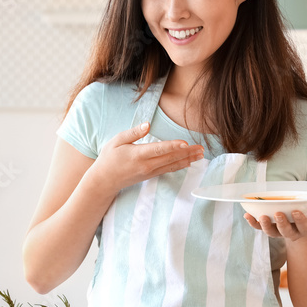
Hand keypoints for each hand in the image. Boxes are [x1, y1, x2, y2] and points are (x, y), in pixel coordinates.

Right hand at [87, 122, 203, 194]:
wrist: (104, 181)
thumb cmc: (109, 158)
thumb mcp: (116, 141)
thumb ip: (133, 133)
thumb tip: (147, 125)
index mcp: (137, 154)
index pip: (159, 149)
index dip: (173, 146)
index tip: (185, 143)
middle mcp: (146, 165)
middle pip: (170, 157)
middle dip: (187, 153)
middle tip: (202, 148)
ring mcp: (149, 171)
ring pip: (172, 164)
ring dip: (187, 159)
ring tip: (200, 155)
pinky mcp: (150, 175)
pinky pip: (168, 169)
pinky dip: (180, 165)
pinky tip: (188, 162)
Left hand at [244, 201, 306, 241]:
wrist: (305, 223)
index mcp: (306, 227)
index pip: (304, 226)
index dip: (300, 220)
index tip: (296, 212)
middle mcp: (292, 232)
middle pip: (286, 232)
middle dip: (282, 224)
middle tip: (278, 214)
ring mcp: (279, 231)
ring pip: (271, 232)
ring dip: (265, 226)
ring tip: (261, 217)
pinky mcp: (270, 228)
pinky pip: (260, 228)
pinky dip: (253, 223)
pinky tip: (247, 215)